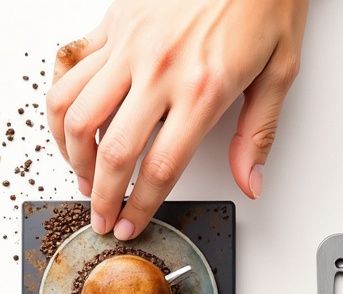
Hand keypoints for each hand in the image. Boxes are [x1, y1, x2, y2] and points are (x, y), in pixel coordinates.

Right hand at [46, 0, 307, 239]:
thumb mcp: (281, 70)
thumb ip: (259, 133)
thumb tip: (249, 182)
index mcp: (203, 89)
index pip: (158, 168)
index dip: (139, 207)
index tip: (131, 223)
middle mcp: (158, 69)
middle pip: (112, 153)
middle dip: (100, 197)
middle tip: (100, 216)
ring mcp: (129, 45)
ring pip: (75, 113)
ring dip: (71, 155)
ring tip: (81, 175)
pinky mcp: (113, 22)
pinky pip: (69, 68)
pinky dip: (61, 101)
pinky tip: (71, 121)